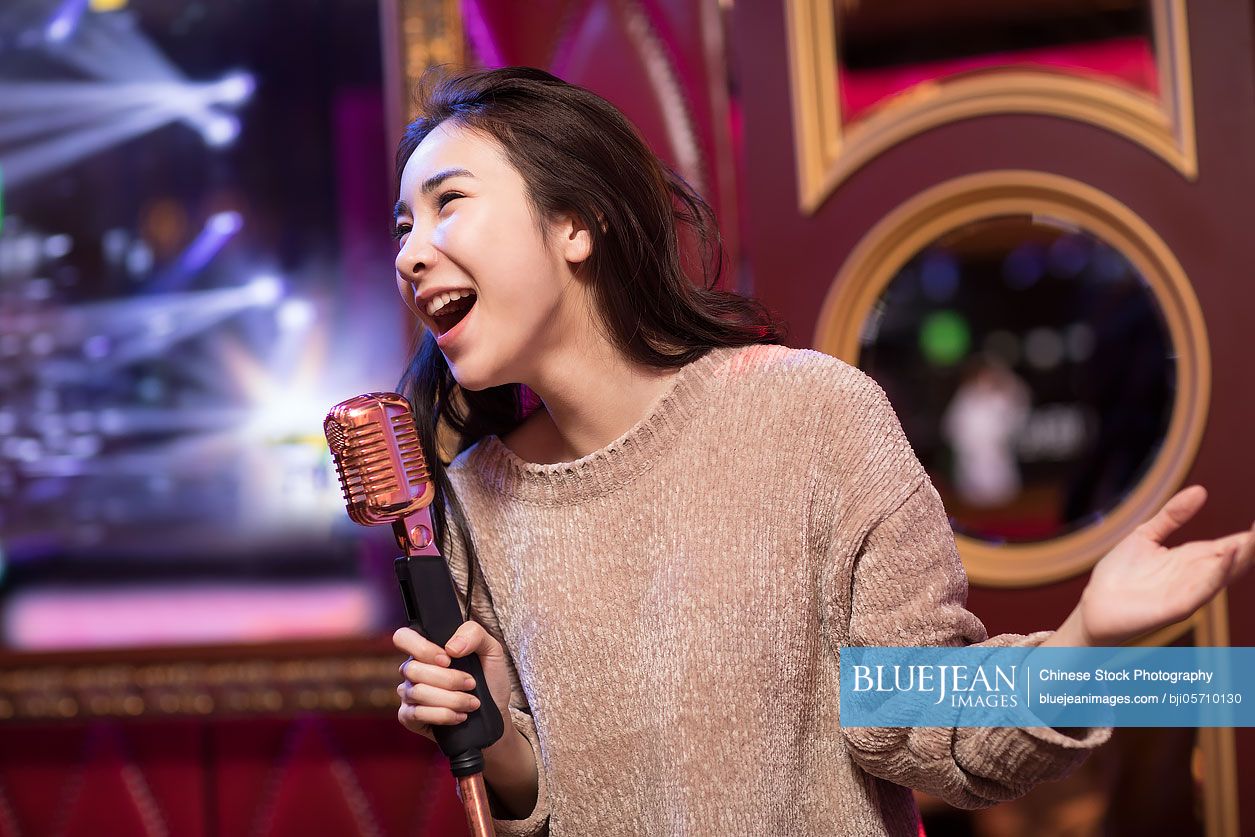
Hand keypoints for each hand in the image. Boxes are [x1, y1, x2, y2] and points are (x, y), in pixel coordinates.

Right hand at [393, 622, 514, 741]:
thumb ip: (473, 634)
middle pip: (412, 669)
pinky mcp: (409, 717)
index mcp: (426, 649)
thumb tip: (451, 647)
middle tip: (471, 683)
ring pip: (417, 692)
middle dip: (448, 679)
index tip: (448, 659)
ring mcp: (409, 693)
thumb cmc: (489, 678)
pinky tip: (459, 716)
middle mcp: (412, 669)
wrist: (495, 711)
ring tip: (471, 702)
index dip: (422, 648)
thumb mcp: (491, 649)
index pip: (403, 638)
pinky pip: (417, 714)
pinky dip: (443, 715)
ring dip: (451, 699)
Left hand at [1060, 486, 1254, 645]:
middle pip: (1235, 559)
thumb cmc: (1120, 574)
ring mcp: (1189, 592)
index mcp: (1193, 559)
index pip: (1231, 545)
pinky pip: (1203, 590)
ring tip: (1254, 537)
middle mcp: (1197, 576)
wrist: (1095, 604)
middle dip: (1252, 545)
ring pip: (1225, 573)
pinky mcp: (1177, 607)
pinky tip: (1228, 556)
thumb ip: (1172, 515)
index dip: (1250, 535)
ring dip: (1243, 556)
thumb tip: (1201, 490)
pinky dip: (1218, 573)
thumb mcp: (1146, 535)